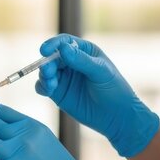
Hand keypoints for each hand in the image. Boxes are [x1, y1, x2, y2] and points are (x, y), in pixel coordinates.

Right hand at [35, 34, 159, 156]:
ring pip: (45, 71)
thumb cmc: (114, 90)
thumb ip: (82, 60)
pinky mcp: (58, 92)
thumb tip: (63, 48)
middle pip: (52, 56)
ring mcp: (63, 77)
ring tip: (51, 84)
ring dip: (44, 75)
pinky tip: (48, 91)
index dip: (53, 44)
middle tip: (48, 72)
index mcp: (84, 51)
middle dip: (47, 63)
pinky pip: (43, 86)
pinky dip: (42, 86)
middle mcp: (71, 61)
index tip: (45, 50)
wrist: (117, 117)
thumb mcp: (100, 72)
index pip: (64, 42)